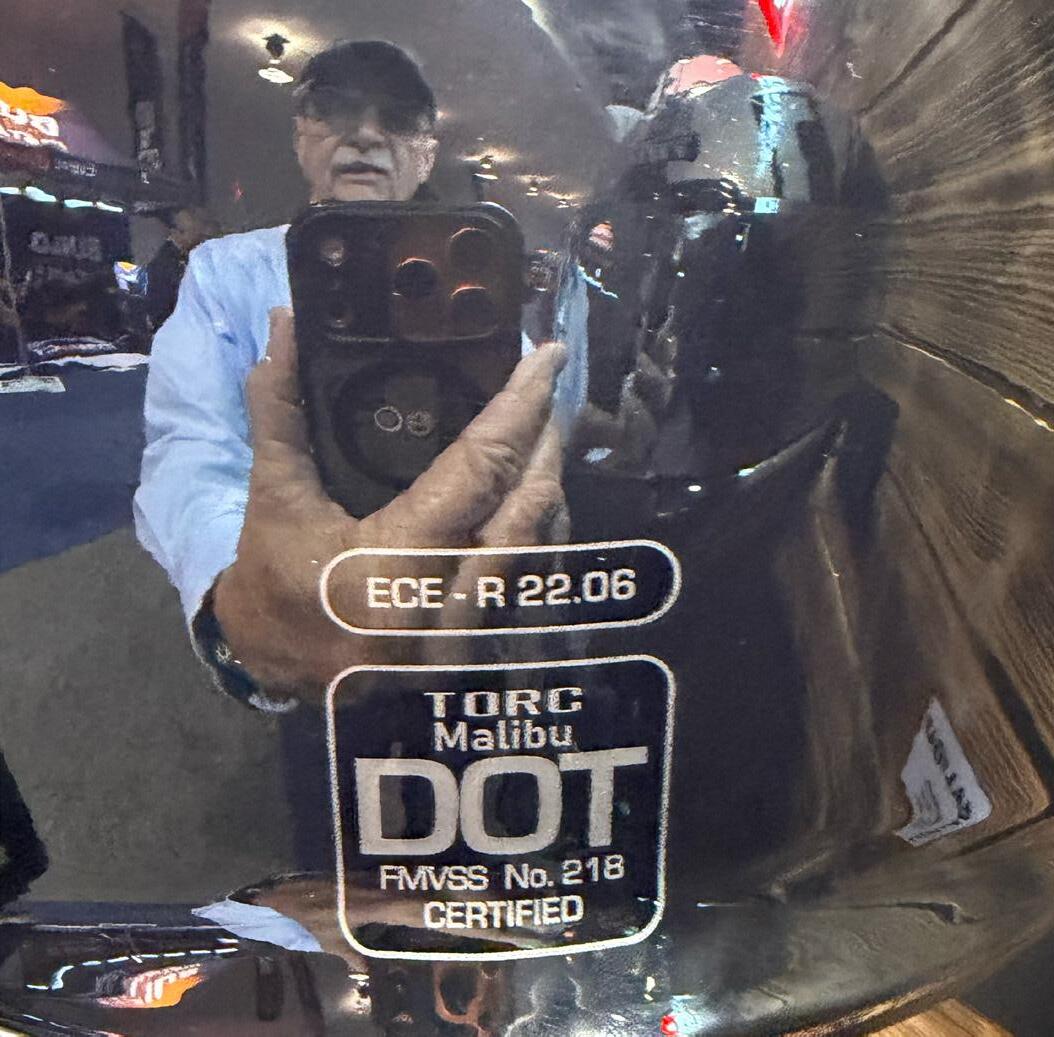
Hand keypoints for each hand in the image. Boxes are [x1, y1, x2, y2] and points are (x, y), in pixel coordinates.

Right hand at [213, 308, 566, 698]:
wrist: (272, 670)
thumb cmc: (272, 583)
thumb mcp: (273, 494)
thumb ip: (282, 409)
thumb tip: (285, 325)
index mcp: (394, 563)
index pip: (480, 469)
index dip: (520, 407)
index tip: (546, 358)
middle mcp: (447, 608)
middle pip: (530, 506)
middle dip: (546, 439)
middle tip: (547, 391)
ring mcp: (474, 640)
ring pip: (545, 547)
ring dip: (549, 486)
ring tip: (543, 437)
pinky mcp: (483, 655)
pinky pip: (537, 584)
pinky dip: (542, 535)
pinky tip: (534, 502)